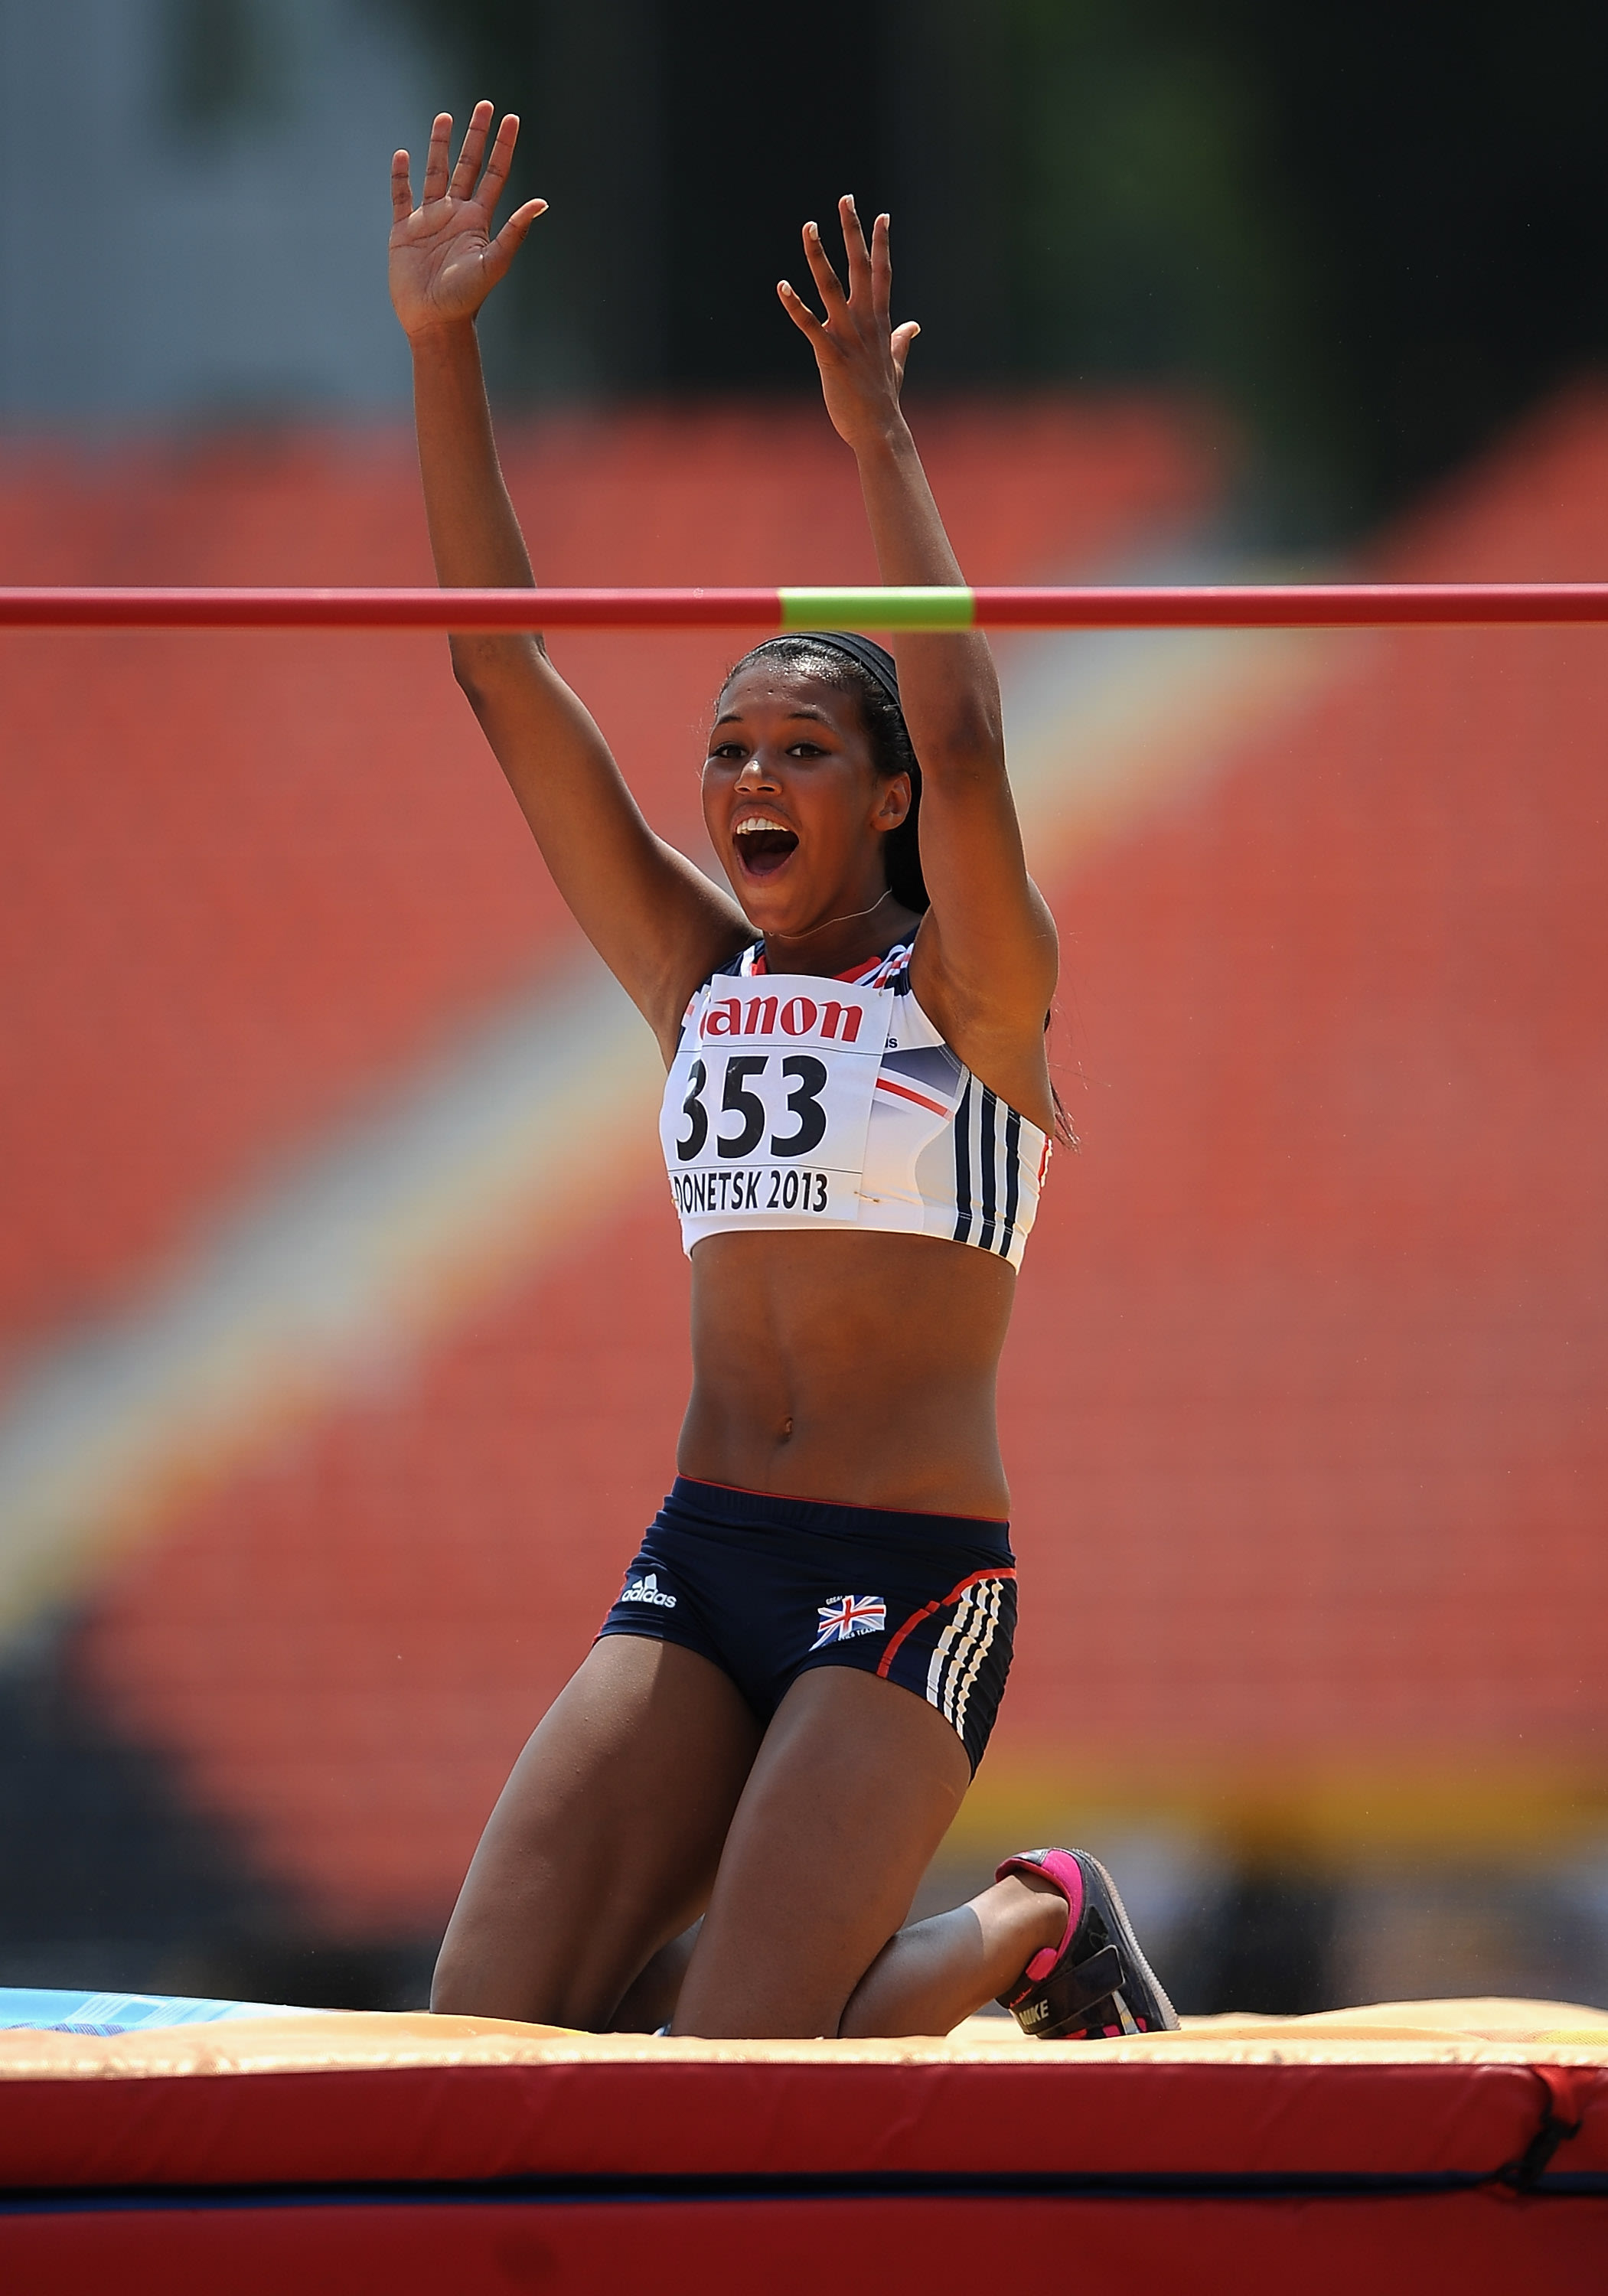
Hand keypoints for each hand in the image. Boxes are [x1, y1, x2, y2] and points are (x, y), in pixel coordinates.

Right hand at [389, 103, 544, 339]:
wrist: (435, 322)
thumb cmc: (466, 298)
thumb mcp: (494, 263)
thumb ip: (515, 232)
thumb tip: (541, 204)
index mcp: (478, 220)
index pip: (495, 174)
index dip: (503, 147)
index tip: (511, 119)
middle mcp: (456, 215)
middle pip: (467, 165)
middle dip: (476, 136)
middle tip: (484, 105)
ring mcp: (429, 221)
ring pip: (435, 173)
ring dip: (439, 145)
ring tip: (444, 117)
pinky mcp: (404, 231)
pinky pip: (401, 197)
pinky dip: (400, 176)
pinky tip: (402, 155)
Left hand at [779, 197, 919, 452]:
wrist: (879, 430)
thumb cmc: (884, 400)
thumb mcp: (896, 364)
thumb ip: (901, 341)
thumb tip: (914, 327)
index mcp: (879, 322)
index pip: (882, 274)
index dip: (881, 244)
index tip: (882, 216)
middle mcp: (865, 322)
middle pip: (860, 267)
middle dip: (852, 232)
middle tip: (846, 199)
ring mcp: (848, 337)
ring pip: (832, 287)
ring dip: (819, 255)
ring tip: (809, 226)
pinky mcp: (830, 355)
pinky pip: (809, 325)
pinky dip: (795, 305)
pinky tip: (781, 285)